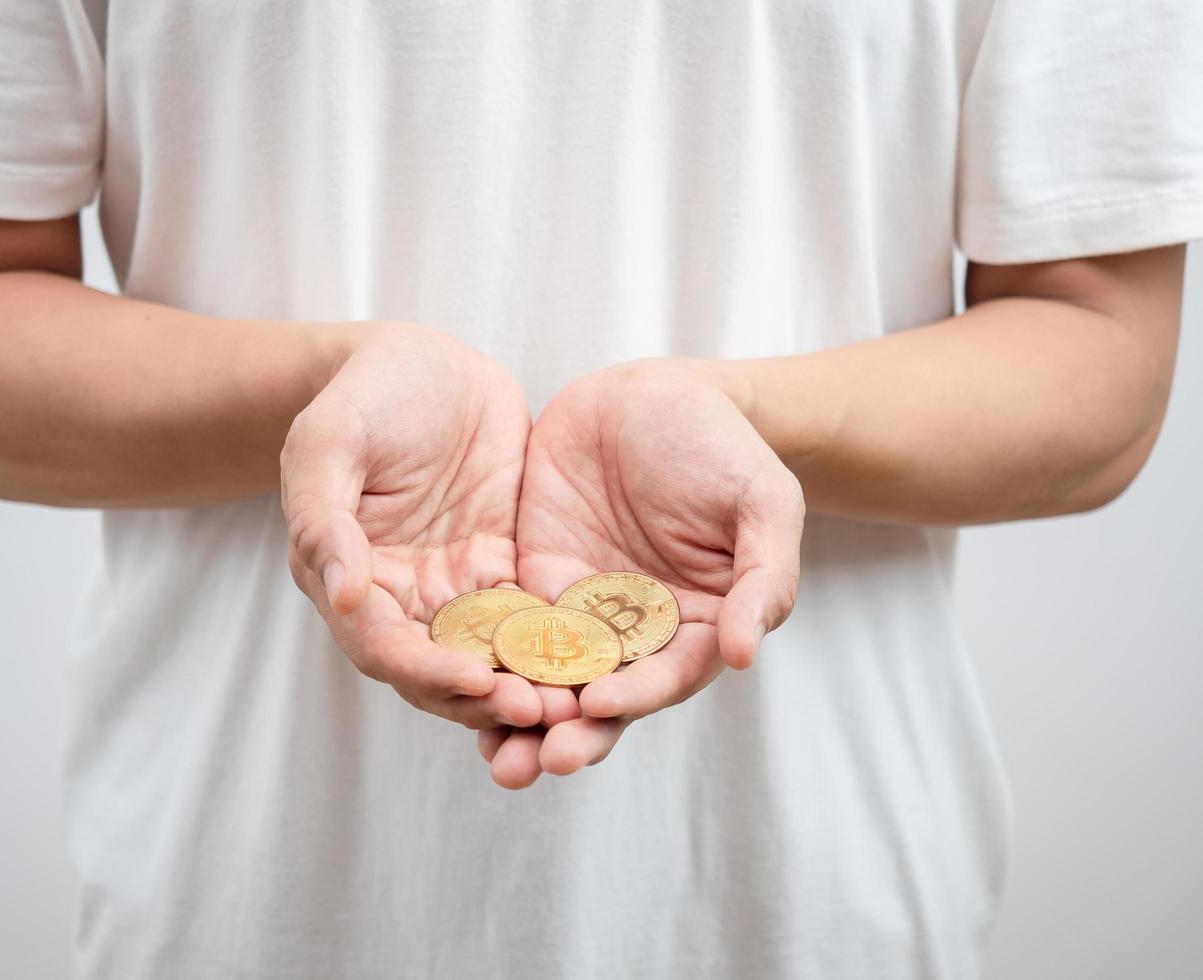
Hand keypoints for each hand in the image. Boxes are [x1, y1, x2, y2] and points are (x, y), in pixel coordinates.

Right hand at [281, 321, 547, 729]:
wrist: (427, 362)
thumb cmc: (366, 394)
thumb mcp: (331, 442)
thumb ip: (326, 518)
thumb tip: (344, 595)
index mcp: (350, 578)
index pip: (384, 646)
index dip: (427, 670)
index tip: (477, 682)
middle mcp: (402, 597)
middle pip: (440, 671)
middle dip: (486, 699)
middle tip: (541, 712)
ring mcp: (456, 586)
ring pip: (490, 657)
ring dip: (527, 686)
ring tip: (577, 704)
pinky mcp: (503, 567)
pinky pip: (531, 618)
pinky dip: (556, 646)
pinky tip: (598, 660)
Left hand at [478, 358, 804, 786]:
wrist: (652, 392)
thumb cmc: (722, 445)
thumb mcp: (762, 500)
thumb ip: (765, 576)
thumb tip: (745, 654)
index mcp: (695, 626)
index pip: (666, 676)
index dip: (637, 696)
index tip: (599, 706)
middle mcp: (634, 633)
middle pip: (601, 698)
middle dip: (568, 734)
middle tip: (533, 763)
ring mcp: (578, 610)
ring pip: (547, 679)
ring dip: (519, 720)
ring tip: (494, 755)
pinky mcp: (531, 580)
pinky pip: (504, 629)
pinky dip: (485, 663)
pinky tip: (454, 684)